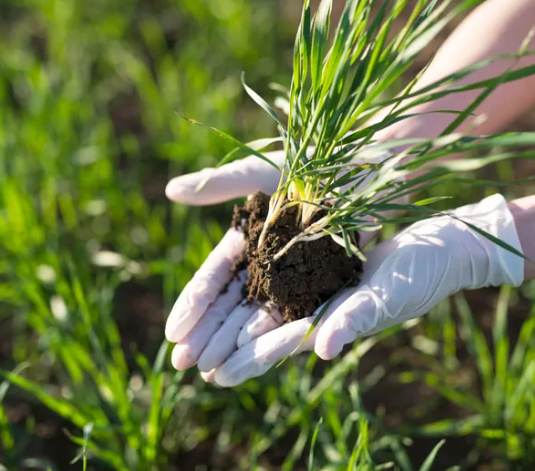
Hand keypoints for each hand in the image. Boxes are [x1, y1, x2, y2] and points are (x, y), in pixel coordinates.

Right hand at [164, 146, 386, 373]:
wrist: (364, 165)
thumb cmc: (312, 163)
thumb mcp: (260, 172)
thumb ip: (220, 183)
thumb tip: (171, 191)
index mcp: (247, 240)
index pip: (214, 279)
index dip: (193, 304)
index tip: (173, 331)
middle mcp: (268, 264)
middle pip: (232, 305)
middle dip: (206, 334)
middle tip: (182, 362)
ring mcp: (294, 278)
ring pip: (259, 317)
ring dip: (235, 345)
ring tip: (211, 372)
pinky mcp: (324, 286)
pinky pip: (296, 315)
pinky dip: (275, 337)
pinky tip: (255, 358)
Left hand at [208, 193, 524, 385]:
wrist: (441, 245)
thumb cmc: (422, 274)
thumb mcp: (388, 296)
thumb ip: (356, 321)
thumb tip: (323, 349)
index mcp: (329, 322)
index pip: (279, 345)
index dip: (247, 360)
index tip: (215, 376)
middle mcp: (316, 308)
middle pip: (262, 329)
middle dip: (224, 344)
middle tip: (185, 362)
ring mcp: (316, 286)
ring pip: (263, 305)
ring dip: (229, 319)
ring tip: (195, 334)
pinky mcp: (319, 262)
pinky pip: (277, 275)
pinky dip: (251, 282)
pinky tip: (230, 282)